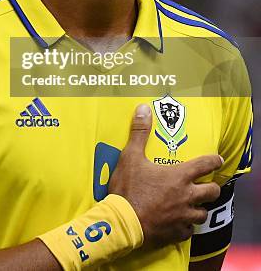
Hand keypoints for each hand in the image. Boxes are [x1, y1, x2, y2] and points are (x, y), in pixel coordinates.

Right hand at [108, 104, 221, 245]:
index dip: (214, 161)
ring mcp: (183, 216)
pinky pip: (189, 231)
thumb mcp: (130, 156)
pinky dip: (186, 226)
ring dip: (200, 208)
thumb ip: (139, 132)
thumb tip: (143, 108)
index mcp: (179, 176)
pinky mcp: (176, 233)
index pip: (204, 165)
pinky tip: (180, 224)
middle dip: (212, 188)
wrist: (123, 222)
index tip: (218, 159)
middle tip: (207, 185)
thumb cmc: (128, 188)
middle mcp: (186, 196)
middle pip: (212, 192)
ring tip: (194, 205)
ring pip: (203, 214)